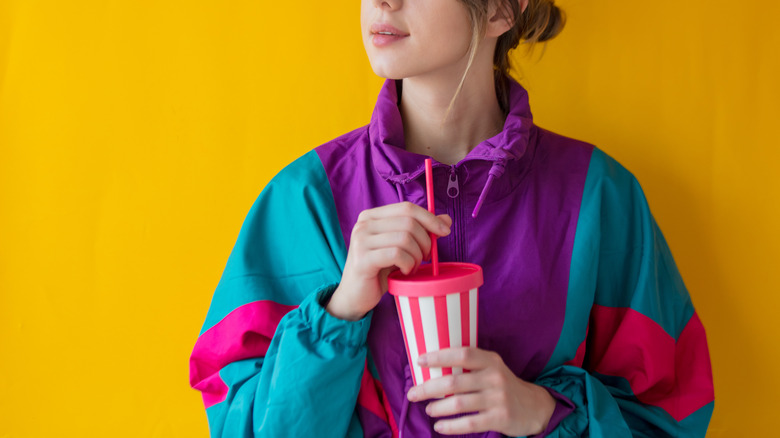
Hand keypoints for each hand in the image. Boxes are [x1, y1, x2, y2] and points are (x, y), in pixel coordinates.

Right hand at [326, 202, 451, 320]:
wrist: (355, 296)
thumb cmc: (379, 270)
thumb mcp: (401, 247)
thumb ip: (421, 231)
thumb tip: (447, 219)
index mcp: (372, 216)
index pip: (407, 208)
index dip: (429, 218)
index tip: (444, 231)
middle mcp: (364, 224)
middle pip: (408, 222)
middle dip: (425, 241)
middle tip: (425, 258)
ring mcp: (361, 240)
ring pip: (405, 238)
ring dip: (417, 256)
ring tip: (413, 267)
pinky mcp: (362, 259)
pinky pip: (397, 254)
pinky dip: (408, 264)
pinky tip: (404, 272)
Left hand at [406, 347, 555, 435]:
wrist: (534, 406)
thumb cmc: (503, 385)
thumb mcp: (492, 368)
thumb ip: (469, 366)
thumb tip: (432, 369)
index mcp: (490, 360)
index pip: (462, 354)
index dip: (439, 357)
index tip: (419, 360)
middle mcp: (494, 377)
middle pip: (454, 383)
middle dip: (428, 388)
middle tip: (412, 394)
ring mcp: (498, 399)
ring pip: (458, 404)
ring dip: (437, 408)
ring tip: (428, 409)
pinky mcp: (500, 418)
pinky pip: (469, 424)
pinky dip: (450, 426)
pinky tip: (439, 426)